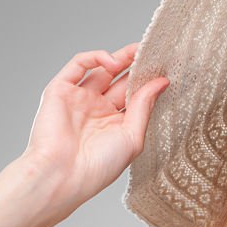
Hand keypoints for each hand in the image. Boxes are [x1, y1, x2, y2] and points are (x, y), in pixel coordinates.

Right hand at [19, 42, 168, 207]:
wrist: (62, 175)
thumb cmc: (98, 167)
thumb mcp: (132, 137)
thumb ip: (144, 107)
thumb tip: (161, 82)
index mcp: (114, 124)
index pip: (134, 95)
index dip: (148, 82)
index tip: (166, 70)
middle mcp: (96, 109)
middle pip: (120, 79)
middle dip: (136, 65)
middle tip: (154, 52)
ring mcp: (78, 98)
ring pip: (101, 68)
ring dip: (120, 56)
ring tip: (138, 50)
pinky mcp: (60, 90)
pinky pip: (78, 65)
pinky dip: (96, 57)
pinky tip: (113, 61)